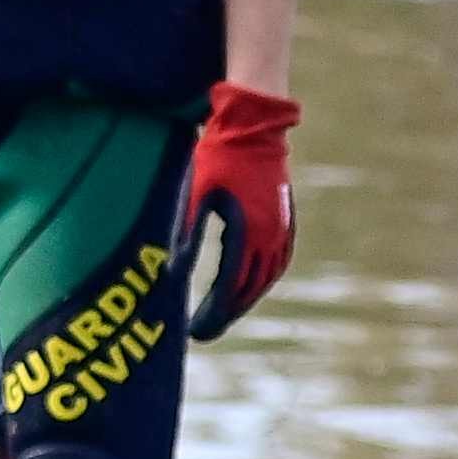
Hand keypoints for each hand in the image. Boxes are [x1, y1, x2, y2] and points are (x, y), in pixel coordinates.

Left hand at [178, 80, 297, 339]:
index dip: (213, 312)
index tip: (195, 332)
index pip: (230, 286)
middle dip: (226, 313)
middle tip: (204, 333)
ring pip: (267, 278)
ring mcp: (281, 228)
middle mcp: (270, 235)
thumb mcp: (195, 193)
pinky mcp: (284, 219)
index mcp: (247, 231)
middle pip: (249, 289)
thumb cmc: (218, 156)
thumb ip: (186, 232)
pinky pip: (278, 261)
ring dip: (245, 299)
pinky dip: (262, 280)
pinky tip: (249, 288)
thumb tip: (173, 271)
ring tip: (223, 314)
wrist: (252, 126)